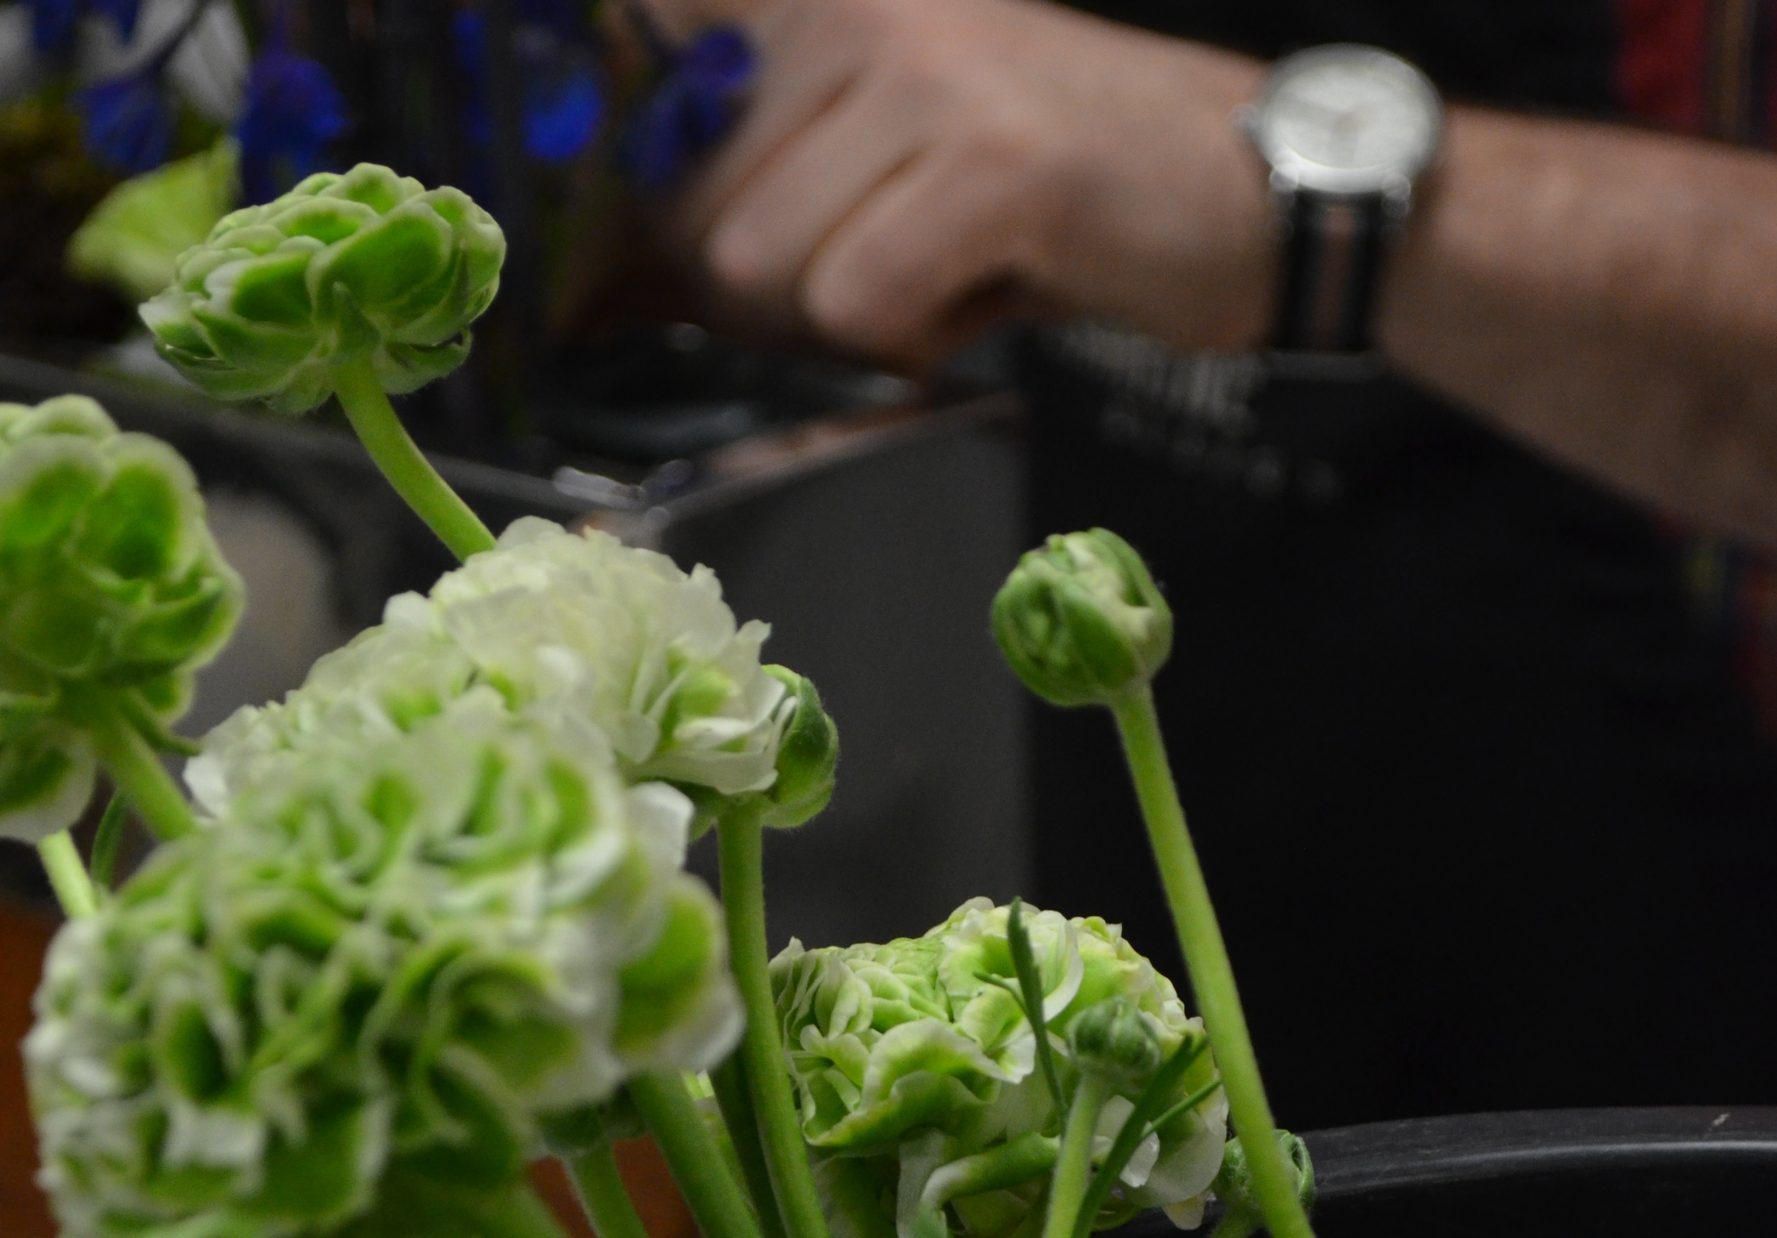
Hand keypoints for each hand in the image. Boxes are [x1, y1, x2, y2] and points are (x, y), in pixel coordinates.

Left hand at [667, 0, 1276, 368]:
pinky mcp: (993, 164)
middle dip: (770, 292)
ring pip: (761, 265)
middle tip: (877, 283)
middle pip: (697, 213)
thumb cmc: (1060, 189)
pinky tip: (984, 301)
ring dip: (844, 319)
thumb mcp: (896, 142)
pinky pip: (856, 302)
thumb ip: (770, 171)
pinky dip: (913, 341)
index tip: (692, 246)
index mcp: (828, 0)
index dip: (652, 185)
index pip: (648, 62)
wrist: (1254, 191)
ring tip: (942, 280)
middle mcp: (862, 11)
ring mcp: (930, 78)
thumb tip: (630, 265)